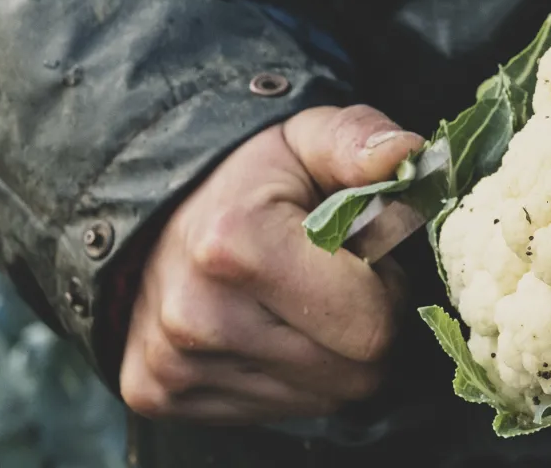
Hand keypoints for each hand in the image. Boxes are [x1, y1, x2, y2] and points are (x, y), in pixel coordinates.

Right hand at [118, 105, 424, 424]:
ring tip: (297, 303)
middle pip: (355, 374)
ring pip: (322, 398)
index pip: (373, 325)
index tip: (358, 261)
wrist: (145, 211)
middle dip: (365, 329)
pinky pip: (275, 412)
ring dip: (329, 357)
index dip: (386, 292)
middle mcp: (198, 315)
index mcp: (237, 246)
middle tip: (334, 285)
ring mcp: (174, 364)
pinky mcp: (158, 395)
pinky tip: (263, 330)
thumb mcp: (305, 138)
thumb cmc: (247, 180)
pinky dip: (286, 378)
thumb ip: (360, 139)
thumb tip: (405, 153)